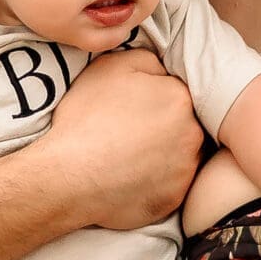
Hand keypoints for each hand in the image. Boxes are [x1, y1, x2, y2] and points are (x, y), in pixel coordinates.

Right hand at [41, 49, 202, 230]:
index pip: (175, 92)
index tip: (131, 108)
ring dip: (162, 154)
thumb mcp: (110, 67)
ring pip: (180, 156)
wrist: (68, 175)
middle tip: (128, 133)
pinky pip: (169, 186)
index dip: (151, 98)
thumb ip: (147, 60)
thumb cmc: (86, 118)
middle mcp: (192, 135)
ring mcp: (185, 171)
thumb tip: (163, 70)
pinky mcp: (173, 199)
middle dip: (162, 126)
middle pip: (183, 124)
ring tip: (128, 157)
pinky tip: (128, 177)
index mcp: (179, 98)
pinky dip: (154, 182)